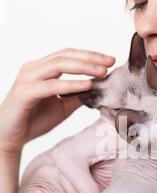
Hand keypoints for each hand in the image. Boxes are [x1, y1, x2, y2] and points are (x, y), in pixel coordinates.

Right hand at [0, 48, 115, 154]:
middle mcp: (33, 69)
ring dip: (83, 67)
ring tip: (102, 72)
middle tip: (110, 62)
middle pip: (66, 56)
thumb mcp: (62, 107)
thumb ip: (77, 96)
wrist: (10, 138)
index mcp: (42, 68)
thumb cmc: (34, 120)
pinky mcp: (25, 93)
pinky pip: (51, 86)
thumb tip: (100, 88)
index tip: (110, 60)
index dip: (90, 56)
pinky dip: (70, 85)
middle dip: (90, 58)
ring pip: (59, 65)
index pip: (69, 55)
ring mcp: (28, 79)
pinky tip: (87, 86)